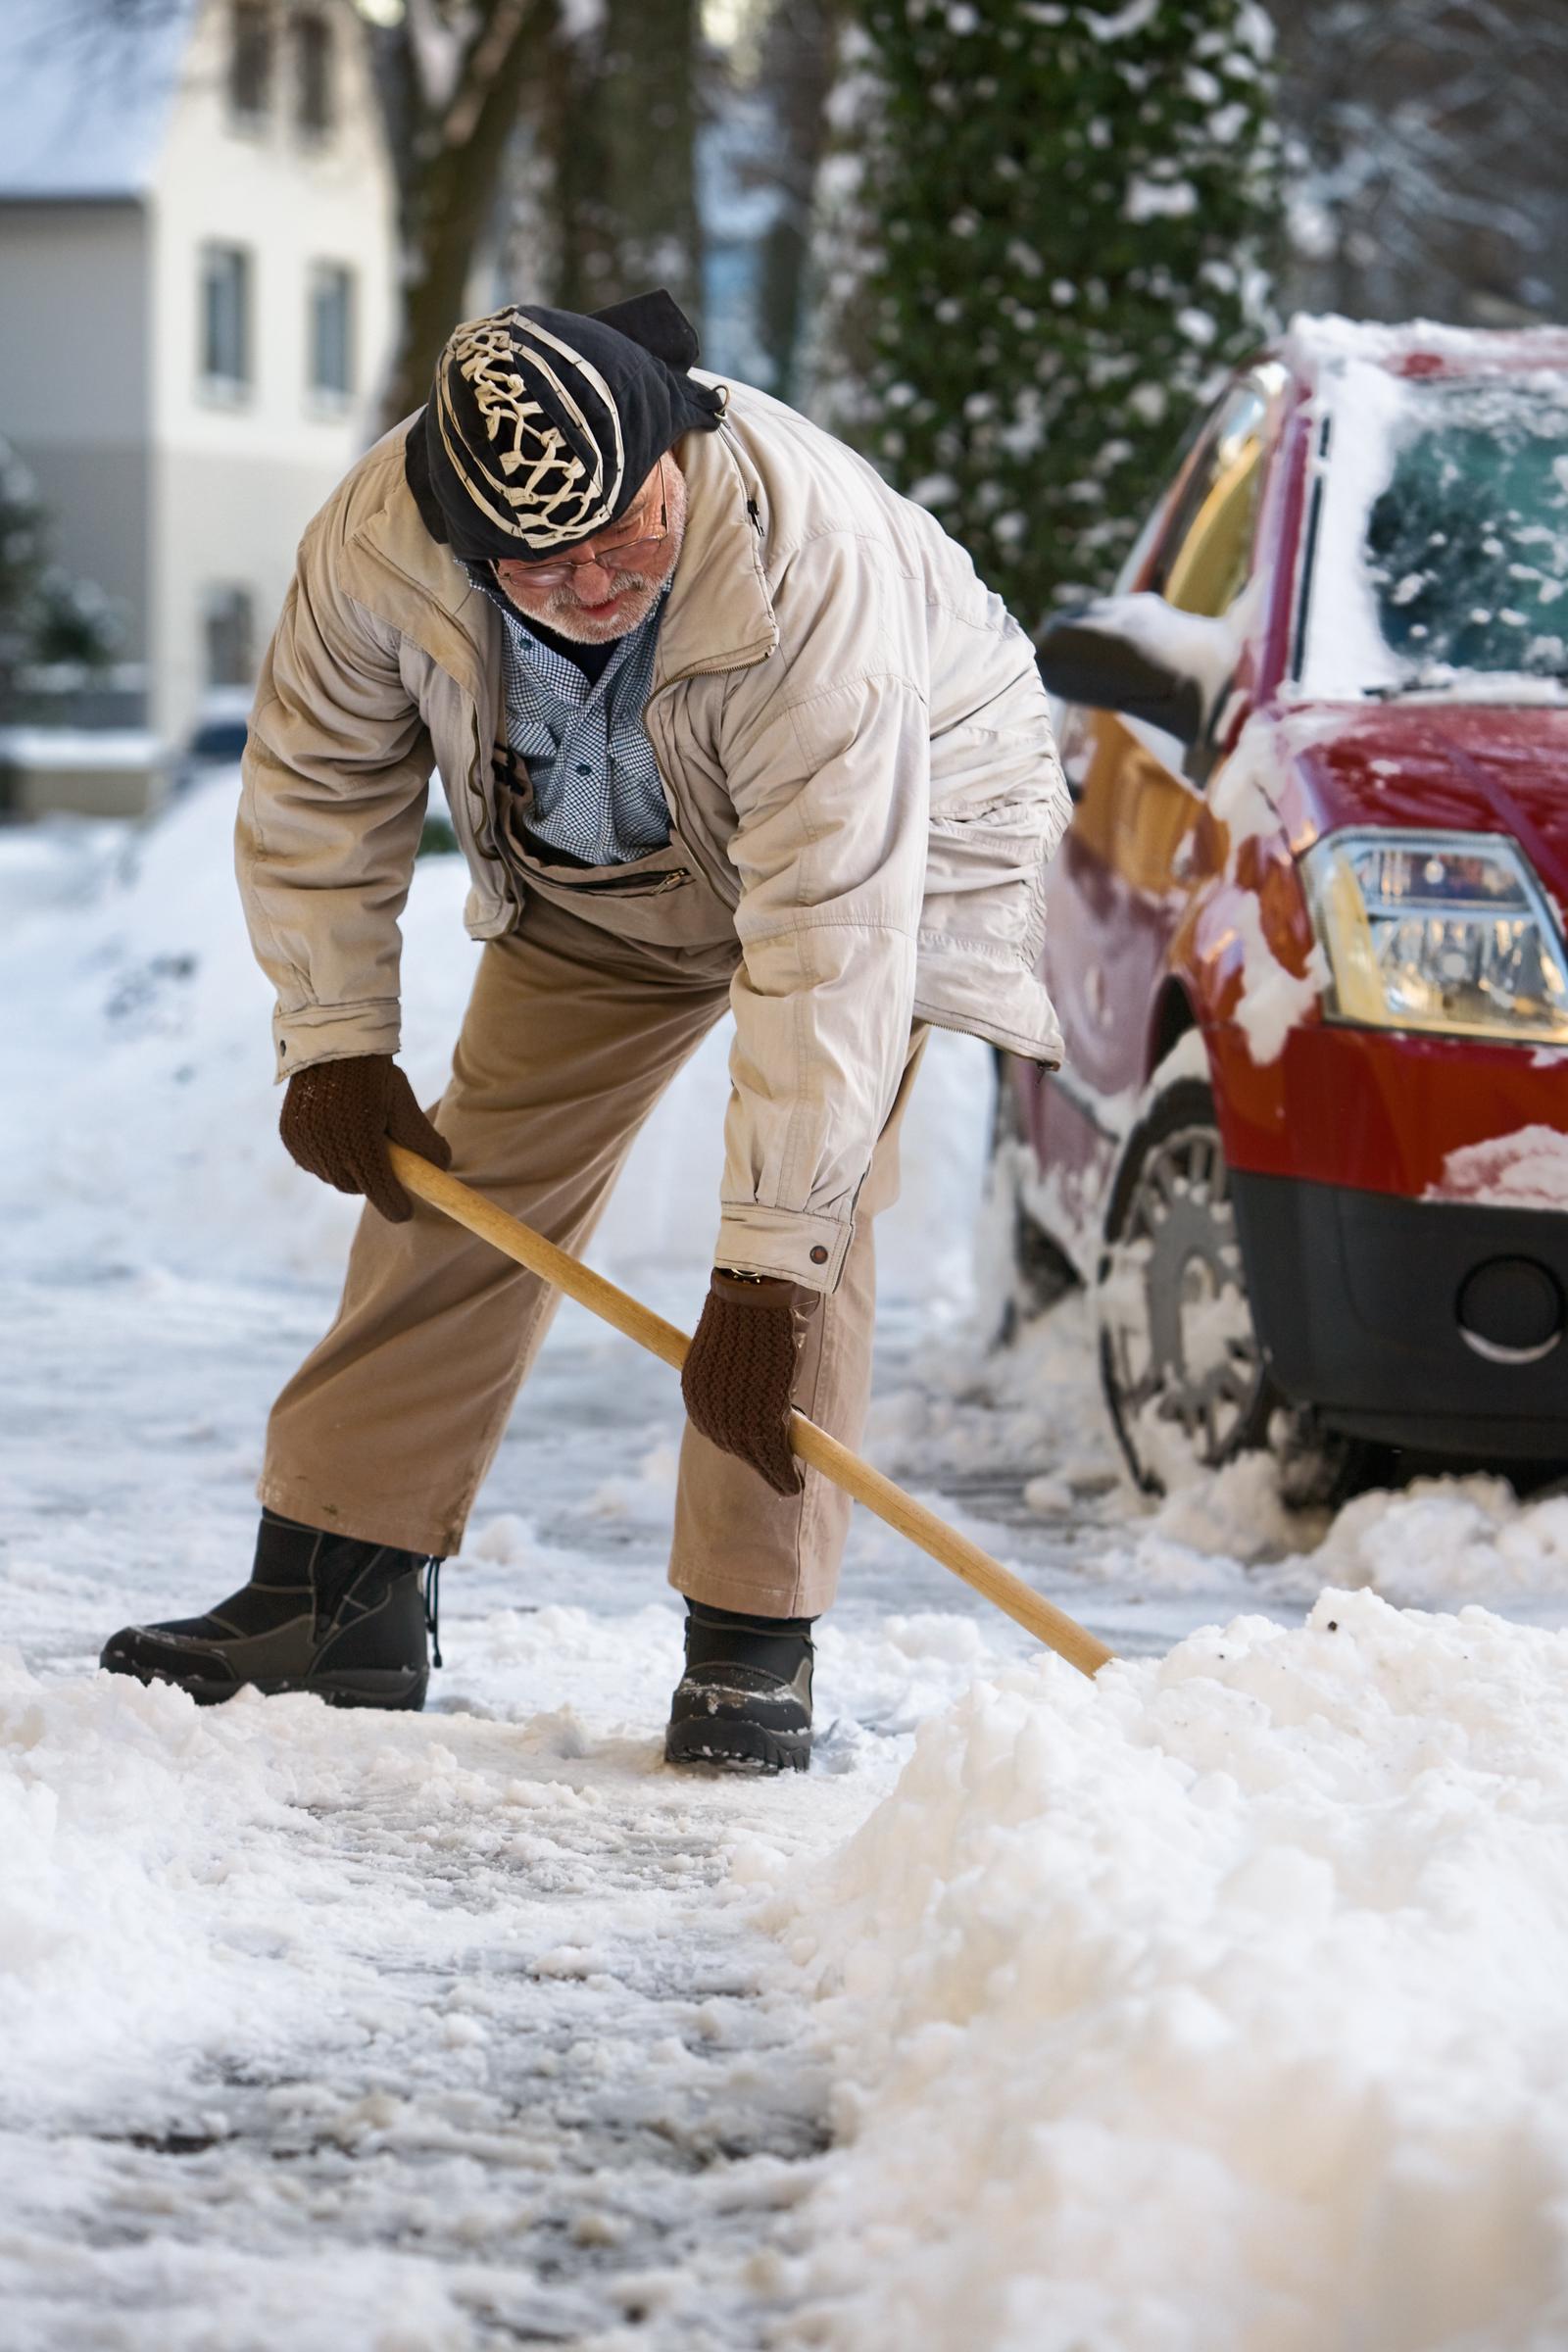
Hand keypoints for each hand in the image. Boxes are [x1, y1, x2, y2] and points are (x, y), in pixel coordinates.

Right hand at [280, 1052, 451, 1223]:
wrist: (331, 1043)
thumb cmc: (374, 1074)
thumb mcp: (405, 1104)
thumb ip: (423, 1141)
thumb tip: (440, 1168)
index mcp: (360, 1137)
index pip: (379, 1190)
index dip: (395, 1205)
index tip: (406, 1212)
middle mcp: (327, 1144)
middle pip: (355, 1187)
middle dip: (372, 1184)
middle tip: (385, 1171)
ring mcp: (304, 1141)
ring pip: (332, 1177)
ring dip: (349, 1172)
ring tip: (360, 1146)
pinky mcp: (290, 1137)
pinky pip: (312, 1164)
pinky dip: (327, 1161)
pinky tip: (337, 1140)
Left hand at [680, 1270, 811, 1495]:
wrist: (751, 1298)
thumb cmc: (746, 1311)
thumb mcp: (736, 1346)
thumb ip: (738, 1369)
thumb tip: (751, 1369)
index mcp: (696, 1391)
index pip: (719, 1426)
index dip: (743, 1442)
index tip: (758, 1451)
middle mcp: (708, 1410)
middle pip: (736, 1447)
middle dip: (759, 1459)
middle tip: (779, 1470)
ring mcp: (733, 1417)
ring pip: (757, 1457)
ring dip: (775, 1475)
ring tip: (790, 1487)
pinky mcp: (760, 1422)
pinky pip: (774, 1456)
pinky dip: (785, 1476)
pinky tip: (794, 1486)